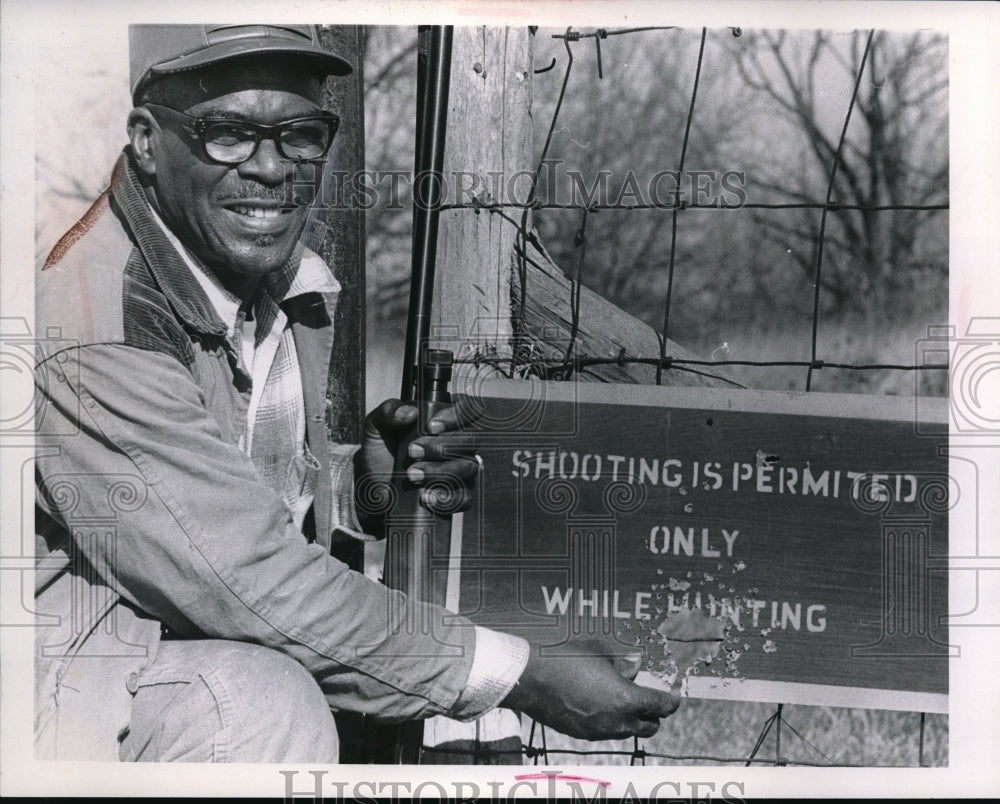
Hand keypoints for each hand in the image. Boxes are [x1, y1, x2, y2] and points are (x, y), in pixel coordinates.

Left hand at [354, 398, 481, 530]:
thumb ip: (387, 413)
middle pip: (470, 439)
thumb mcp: (377, 428)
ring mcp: (461, 468)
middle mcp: (458, 443)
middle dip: (440, 446)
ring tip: (412, 475)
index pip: (468, 409)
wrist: (374, 486)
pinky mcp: (459, 494)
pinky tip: (425, 496)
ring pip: (468, 466)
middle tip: (412, 452)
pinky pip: (465, 496)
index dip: (456, 415)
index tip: (430, 427)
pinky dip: (447, 497)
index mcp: (444, 420)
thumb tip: (410, 412)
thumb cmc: (381, 453)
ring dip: (440, 471)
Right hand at [500, 637, 679, 740]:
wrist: (532, 679)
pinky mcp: (582, 734)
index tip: (673, 697)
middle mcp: (616, 721)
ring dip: (631, 719)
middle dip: (654, 715)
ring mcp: (598, 731)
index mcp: (625, 699)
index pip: (660, 706)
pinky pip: (605, 732)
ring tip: (622, 700)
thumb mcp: (600, 653)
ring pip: (627, 732)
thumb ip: (623, 662)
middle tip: (649, 700)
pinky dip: (610, 722)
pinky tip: (599, 705)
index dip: (670, 701)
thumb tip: (636, 666)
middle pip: (648, 727)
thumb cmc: (566, 659)